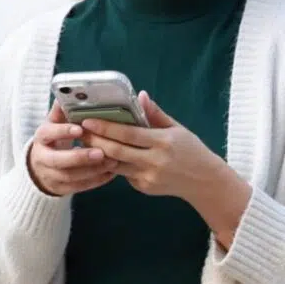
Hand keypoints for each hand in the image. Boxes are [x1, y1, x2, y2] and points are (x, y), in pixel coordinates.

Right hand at [27, 101, 117, 196]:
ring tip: (112, 161)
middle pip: (59, 161)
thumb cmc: (53, 140)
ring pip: (71, 176)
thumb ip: (62, 111)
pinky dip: (96, 180)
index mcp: (42, 138)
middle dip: (80, 157)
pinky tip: (111, 173)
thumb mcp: (54, 124)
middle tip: (101, 151)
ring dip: (92, 170)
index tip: (80, 129)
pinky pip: (79, 187)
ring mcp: (51, 176)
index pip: (48, 134)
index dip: (63, 132)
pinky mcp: (61, 189)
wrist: (40, 168)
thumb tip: (69, 90)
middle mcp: (43, 158)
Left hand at [80, 91, 221, 200]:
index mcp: (163, 142)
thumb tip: (140, 95)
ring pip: (116, 165)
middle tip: (80, 131)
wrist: (204, 182)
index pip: (128, 134)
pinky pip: (124, 174)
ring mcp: (148, 177)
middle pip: (116, 151)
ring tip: (87, 141)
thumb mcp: (177, 128)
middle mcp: (154, 161)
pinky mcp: (143, 188)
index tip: (88, 120)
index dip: (106, 127)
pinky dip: (115, 164)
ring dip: (100, 153)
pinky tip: (105, 154)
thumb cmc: (191, 150)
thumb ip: (155, 114)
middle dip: (95, 140)